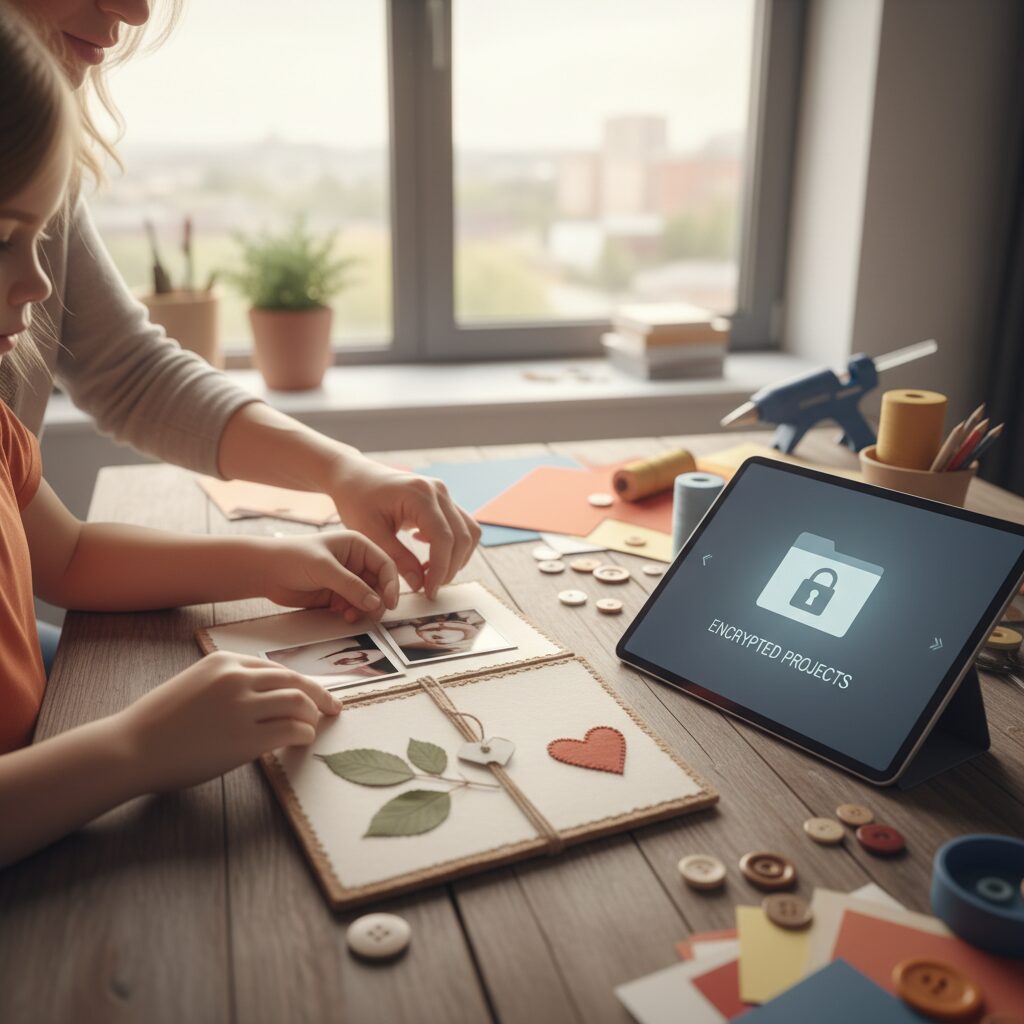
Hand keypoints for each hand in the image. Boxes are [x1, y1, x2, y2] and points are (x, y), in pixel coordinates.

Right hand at [116, 652, 340, 792]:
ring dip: (312, 716)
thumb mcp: (194, 685)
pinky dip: (303, 734)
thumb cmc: (158, 723)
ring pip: (298, 702)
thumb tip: (262, 695)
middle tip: (333, 707)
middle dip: (319, 694)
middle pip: (295, 680)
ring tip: (314, 727)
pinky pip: (291, 730)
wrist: (131, 748)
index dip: (300, 681)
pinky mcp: (247, 738)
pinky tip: (302, 740)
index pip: (276, 668)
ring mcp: (243, 707)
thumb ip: (227, 683)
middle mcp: (237, 678)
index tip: (313, 692)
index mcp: (224, 661)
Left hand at [258, 531, 399, 621]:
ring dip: (363, 609)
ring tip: (350, 616)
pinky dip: (351, 613)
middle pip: (379, 584)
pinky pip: (353, 607)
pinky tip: (342, 615)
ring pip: (367, 599)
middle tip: (372, 615)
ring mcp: (346, 579)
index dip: (391, 585)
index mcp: (357, 545)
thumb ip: (352, 586)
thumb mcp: (326, 569)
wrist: (264, 571)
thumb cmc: (293, 558)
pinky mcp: (336, 594)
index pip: (385, 565)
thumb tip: (376, 604)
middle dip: (377, 600)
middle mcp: (355, 562)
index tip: (389, 603)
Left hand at [327, 455, 480, 598]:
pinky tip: (429, 553)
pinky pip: (462, 526)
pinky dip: (453, 546)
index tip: (429, 591)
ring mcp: (444, 493)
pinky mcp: (444, 500)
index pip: (443, 537)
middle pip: (462, 537)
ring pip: (469, 532)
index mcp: (420, 495)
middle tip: (430, 588)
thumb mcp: (370, 533)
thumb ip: (397, 559)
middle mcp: (438, 491)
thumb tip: (420, 585)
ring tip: (431, 573)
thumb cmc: (357, 501)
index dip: (440, 569)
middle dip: (450, 567)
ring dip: (457, 558)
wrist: (356, 477)